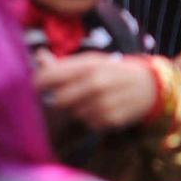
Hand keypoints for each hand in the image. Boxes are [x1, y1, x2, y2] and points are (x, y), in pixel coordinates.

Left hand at [34, 53, 157, 133]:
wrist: (149, 84)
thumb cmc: (112, 71)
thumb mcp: (92, 61)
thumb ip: (63, 64)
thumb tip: (37, 56)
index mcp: (88, 64)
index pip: (50, 76)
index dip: (36, 84)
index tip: (31, 88)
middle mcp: (96, 82)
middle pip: (59, 100)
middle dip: (60, 100)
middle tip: (68, 95)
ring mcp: (104, 101)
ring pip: (74, 113)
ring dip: (79, 110)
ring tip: (93, 100)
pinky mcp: (112, 118)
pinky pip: (90, 123)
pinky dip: (93, 119)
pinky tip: (104, 109)